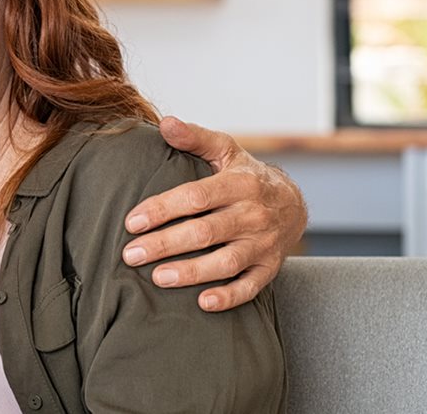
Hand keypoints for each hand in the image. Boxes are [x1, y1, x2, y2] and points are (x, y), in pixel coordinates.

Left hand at [123, 116, 307, 311]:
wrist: (294, 205)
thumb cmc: (247, 177)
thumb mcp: (226, 151)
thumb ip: (195, 138)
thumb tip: (165, 122)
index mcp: (239, 183)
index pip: (196, 197)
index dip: (162, 209)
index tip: (132, 221)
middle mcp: (253, 214)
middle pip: (205, 232)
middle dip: (165, 244)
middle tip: (131, 255)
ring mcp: (263, 243)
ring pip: (226, 261)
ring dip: (192, 272)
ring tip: (158, 278)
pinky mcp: (269, 268)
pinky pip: (251, 286)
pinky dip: (229, 297)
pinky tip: (203, 303)